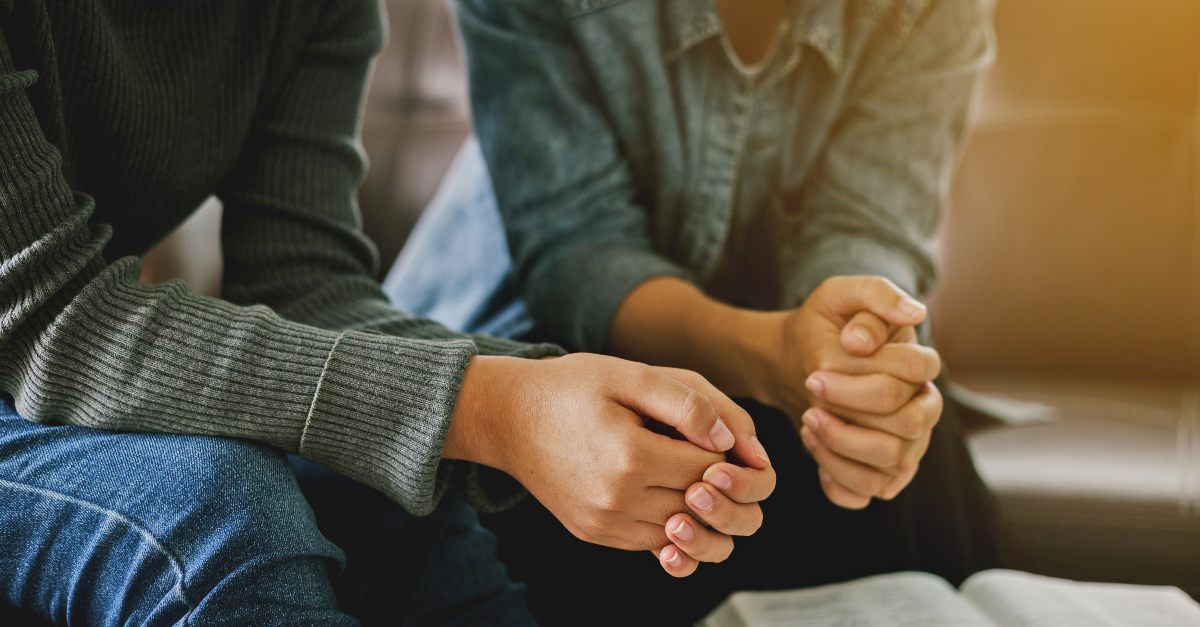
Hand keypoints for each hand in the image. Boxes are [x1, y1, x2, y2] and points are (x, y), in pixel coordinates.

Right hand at [445, 353, 770, 575]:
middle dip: (712, 478)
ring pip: (679, 529)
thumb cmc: (571, 387)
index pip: (710, 468)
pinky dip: (666, 519)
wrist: (507, 417)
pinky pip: (649, 541)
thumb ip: (686, 403)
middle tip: (700, 446)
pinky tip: (658, 486)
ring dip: (692, 503)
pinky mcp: (592, 533)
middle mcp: (617, 500)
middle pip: (698, 503)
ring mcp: (602, 522)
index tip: (712, 429)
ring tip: (680, 466)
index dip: (721, 448)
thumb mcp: (629, 374)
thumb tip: (728, 441)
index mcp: (631, 457)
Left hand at [748, 276, 942, 507]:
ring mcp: (907, 447)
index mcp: (920, 367)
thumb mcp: (838, 296)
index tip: (814, 373)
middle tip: (808, 397)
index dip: (862, 379)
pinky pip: (868, 493)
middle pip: (906, 426)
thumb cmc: (823, 328)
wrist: (793, 363)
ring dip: (841, 447)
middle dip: (850, 413)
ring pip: (891, 464)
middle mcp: (922, 411)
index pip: (915, 375)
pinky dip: (837, 478)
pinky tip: (815, 450)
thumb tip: (914, 314)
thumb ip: (875, 295)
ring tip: (808, 422)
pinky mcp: (881, 474)